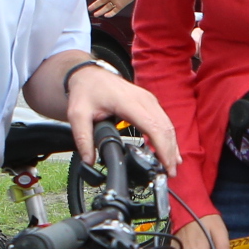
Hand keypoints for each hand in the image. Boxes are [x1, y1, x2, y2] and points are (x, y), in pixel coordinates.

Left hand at [66, 63, 182, 177]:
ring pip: (168, 125)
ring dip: (171, 146)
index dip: (162, 148)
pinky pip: (164, 122)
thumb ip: (83, 139)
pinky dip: (168, 138)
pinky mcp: (150, 103)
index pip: (153, 126)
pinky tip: (169, 152)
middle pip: (165, 128)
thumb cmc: (86, 91)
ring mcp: (149, 100)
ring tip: (170, 167)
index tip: (165, 165)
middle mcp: (144, 100)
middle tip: (169, 173)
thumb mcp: (77, 115)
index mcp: (128, 102)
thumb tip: (90, 161)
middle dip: (170, 152)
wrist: (89, 75)